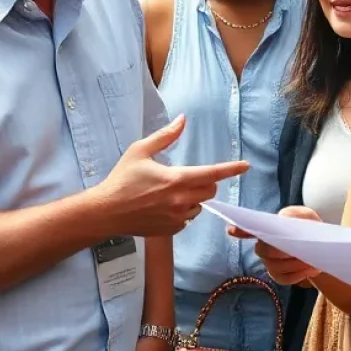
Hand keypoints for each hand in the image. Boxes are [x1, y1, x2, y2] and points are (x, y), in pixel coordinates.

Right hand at [97, 115, 249, 235]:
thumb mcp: (140, 151)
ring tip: (170, 192)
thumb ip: (166, 136)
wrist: (105, 212)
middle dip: (206, 182)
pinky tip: (164, 206)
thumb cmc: (121, 179)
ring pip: (199, 206)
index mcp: (176, 179)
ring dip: (194, 198)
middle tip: (189, 176)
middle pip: (210, 191)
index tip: (245, 166)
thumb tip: (183, 120)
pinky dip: (182, 211)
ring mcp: (176, 218)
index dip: (230, 169)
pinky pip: (187, 219)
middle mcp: (180, 200)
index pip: (211, 174)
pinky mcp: (171, 230)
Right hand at [228, 205, 323, 285]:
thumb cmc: (311, 229)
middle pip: (263, 251)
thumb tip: (282, 219)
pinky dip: (299, 275)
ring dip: (293, 264)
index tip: (231, 229)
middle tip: (299, 248)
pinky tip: (311, 269)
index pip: (250, 230)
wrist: (322, 248)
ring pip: (274, 267)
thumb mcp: (307, 217)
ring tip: (311, 259)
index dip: (240, 230)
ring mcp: (270, 263)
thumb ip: (296, 215)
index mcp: (269, 229)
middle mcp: (264, 247)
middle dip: (280, 251)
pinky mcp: (280, 277)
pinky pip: (284, 279)